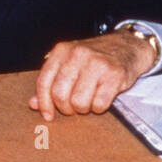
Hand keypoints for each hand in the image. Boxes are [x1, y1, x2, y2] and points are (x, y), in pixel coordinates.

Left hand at [31, 33, 157, 120]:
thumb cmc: (94, 58)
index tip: (48, 115)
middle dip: (66, 108)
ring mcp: (97, 63)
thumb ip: (50, 82)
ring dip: (84, 108)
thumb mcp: (69, 63)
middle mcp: (77, 54)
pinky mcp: (114, 75)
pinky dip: (99, 107)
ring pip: (79, 102)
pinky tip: (102, 97)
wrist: (127, 47)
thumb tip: (33, 103)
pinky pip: (99, 104)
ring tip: (89, 99)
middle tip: (74, 106)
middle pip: (60, 94)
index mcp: (61, 50)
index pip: (44, 82)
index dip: (44, 103)